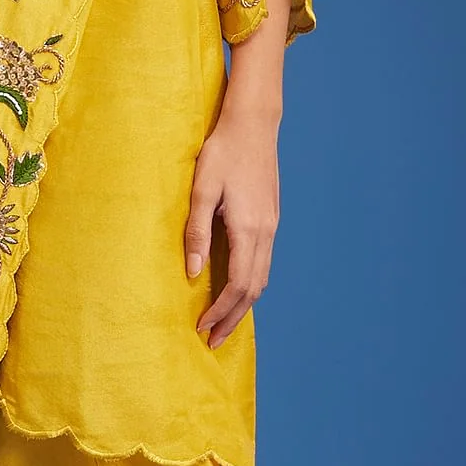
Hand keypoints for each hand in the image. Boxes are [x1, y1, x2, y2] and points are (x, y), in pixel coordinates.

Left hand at [185, 103, 280, 350]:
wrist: (253, 124)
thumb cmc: (222, 152)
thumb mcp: (201, 190)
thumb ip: (197, 233)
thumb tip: (194, 274)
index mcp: (249, 228)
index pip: (239, 285)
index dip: (221, 311)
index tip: (201, 327)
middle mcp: (266, 232)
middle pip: (254, 290)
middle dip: (233, 318)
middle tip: (212, 341)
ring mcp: (271, 226)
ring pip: (262, 279)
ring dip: (243, 305)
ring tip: (222, 323)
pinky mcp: (270, 219)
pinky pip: (263, 263)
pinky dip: (250, 285)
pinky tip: (235, 290)